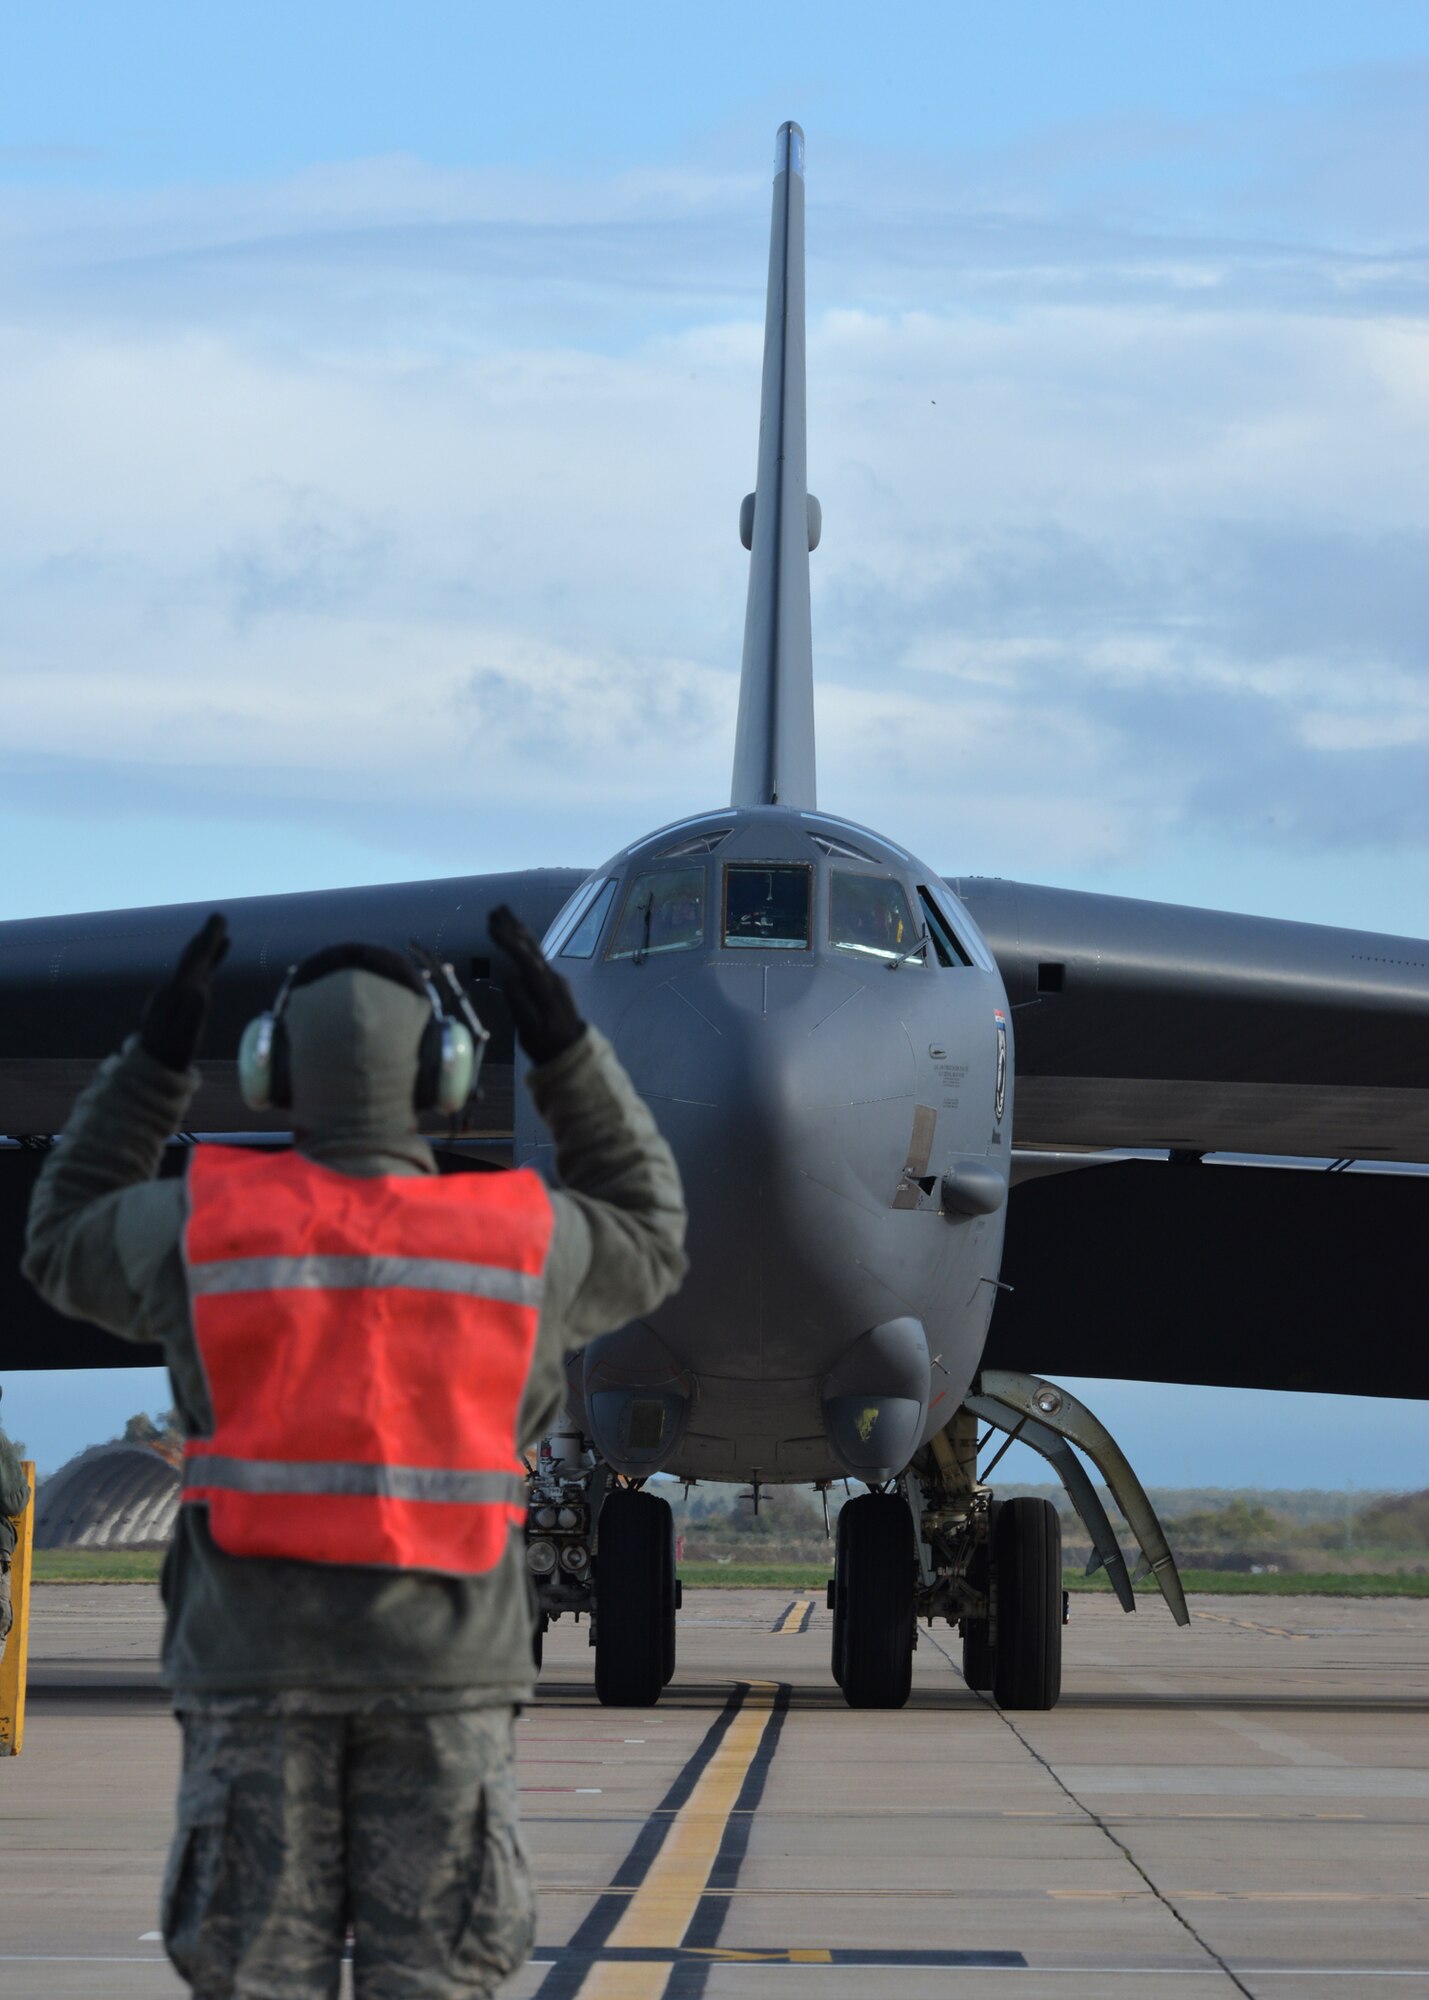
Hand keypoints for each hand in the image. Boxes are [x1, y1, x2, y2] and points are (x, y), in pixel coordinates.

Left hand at [139, 913, 229, 1072]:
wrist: (153, 1065)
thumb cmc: (173, 1052)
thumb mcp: (185, 1035)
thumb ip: (194, 1012)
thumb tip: (202, 988)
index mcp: (177, 991)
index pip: (196, 959)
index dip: (209, 940)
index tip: (219, 920)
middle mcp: (174, 988)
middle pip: (192, 957)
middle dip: (206, 938)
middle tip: (219, 918)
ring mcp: (174, 995)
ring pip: (193, 966)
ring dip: (206, 950)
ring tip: (219, 936)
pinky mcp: (178, 1004)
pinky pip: (194, 977)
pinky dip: (205, 967)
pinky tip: (211, 967)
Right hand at [487, 905, 584, 1065]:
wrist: (573, 1051)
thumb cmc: (547, 1044)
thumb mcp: (530, 1031)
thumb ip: (520, 1004)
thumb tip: (509, 977)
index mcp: (546, 989)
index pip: (525, 959)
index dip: (509, 942)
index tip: (492, 926)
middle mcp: (553, 978)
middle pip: (531, 947)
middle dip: (513, 927)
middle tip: (495, 909)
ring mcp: (554, 978)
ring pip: (534, 948)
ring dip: (518, 929)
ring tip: (504, 912)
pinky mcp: (552, 981)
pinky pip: (536, 954)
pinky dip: (524, 940)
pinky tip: (519, 933)